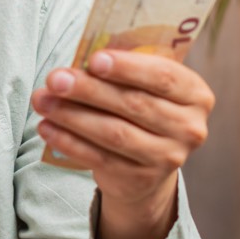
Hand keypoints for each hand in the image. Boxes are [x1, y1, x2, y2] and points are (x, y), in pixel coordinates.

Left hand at [31, 50, 214, 238]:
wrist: (148, 165)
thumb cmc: (142, 109)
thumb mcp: (146, 86)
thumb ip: (126, 70)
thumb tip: (82, 59)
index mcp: (196, 95)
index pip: (164, 77)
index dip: (128, 67)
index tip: (93, 59)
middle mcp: (189, 128)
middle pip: (134, 104)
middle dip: (89, 90)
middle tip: (55, 79)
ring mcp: (167, 158)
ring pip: (114, 133)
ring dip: (72, 115)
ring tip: (43, 100)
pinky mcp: (140, 180)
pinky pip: (99, 158)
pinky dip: (69, 142)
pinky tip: (47, 127)